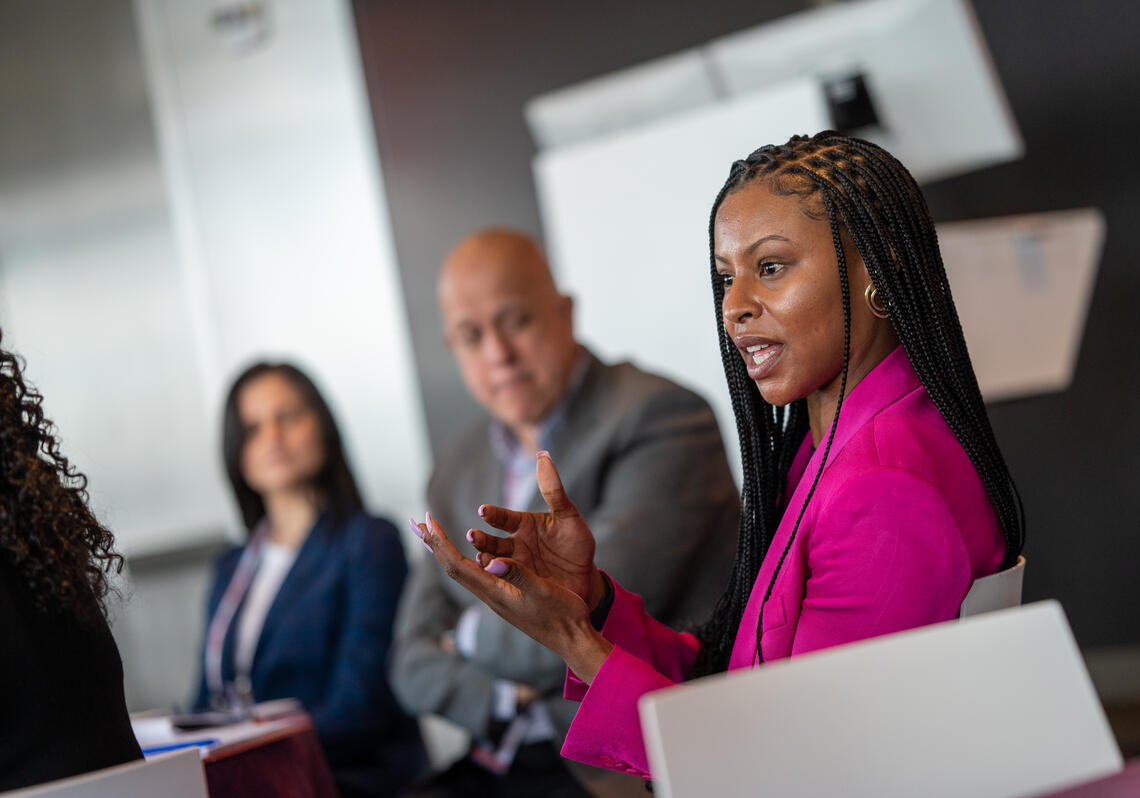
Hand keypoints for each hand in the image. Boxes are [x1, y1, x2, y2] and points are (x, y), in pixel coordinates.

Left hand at [409, 453, 612, 682]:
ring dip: (445, 550)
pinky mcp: (507, 598)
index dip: (440, 542)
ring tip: (434, 533)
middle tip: (417, 522)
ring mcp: (497, 598)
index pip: (456, 565)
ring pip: (463, 570)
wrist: (573, 640)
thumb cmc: (563, 615)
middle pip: (452, 567)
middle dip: (434, 544)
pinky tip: (471, 553)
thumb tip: (493, 561)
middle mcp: (490, 595)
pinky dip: (465, 558)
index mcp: (495, 592)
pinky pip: (477, 574)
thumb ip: (519, 574)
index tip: (428, 519)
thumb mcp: (543, 590)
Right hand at [468, 452, 605, 609]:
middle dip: (481, 538)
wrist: (585, 578)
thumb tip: (543, 455)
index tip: (483, 510)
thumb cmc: (576, 544)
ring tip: (481, 558)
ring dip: (485, 559)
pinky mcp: (518, 585)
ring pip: (493, 561)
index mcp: (523, 525)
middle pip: (492, 540)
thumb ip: (553, 490)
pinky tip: (493, 576)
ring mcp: (514, 566)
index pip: (503, 518)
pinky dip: (496, 578)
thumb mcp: (568, 516)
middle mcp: (514, 544)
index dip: (493, 514)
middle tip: (473, 536)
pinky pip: (504, 581)